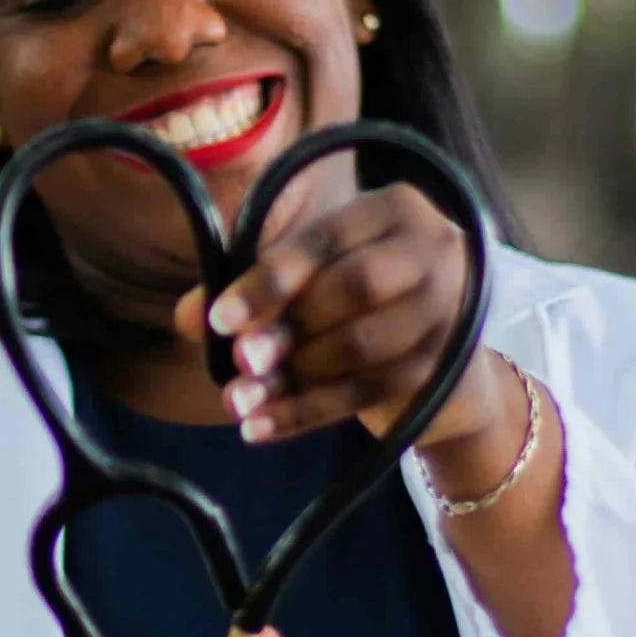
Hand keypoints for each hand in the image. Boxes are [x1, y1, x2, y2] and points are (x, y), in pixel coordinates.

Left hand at [174, 183, 503, 446]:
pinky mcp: (444, 369)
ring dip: (294, 377)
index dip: (271, 278)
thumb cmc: (363, 305)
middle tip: (240, 361)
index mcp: (394, 209)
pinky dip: (306, 413)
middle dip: (289, 326)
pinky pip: (365, 394)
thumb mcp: (315, 280)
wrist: (447, 370)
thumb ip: (254, 289)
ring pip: (363, 346)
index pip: (326, 236)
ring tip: (240, 400)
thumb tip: (186, 316)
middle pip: (356, 285)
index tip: (221, 318)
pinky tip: (261, 427)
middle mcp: (434, 249)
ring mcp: (449, 310)